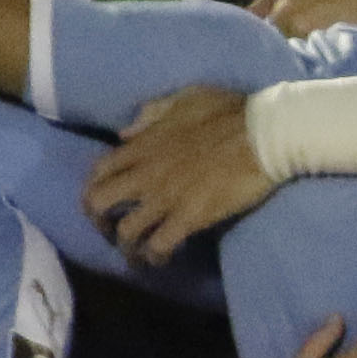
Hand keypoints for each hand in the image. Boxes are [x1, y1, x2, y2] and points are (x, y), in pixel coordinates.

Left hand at [85, 86, 269, 264]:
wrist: (262, 135)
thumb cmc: (229, 112)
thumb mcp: (184, 98)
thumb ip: (151, 114)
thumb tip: (125, 133)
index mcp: (142, 145)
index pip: (98, 171)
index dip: (94, 189)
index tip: (105, 201)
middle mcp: (144, 174)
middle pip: (98, 203)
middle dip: (99, 222)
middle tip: (113, 233)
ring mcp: (164, 198)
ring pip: (126, 232)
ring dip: (128, 248)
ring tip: (139, 257)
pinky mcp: (188, 218)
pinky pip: (159, 246)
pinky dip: (156, 257)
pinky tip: (163, 260)